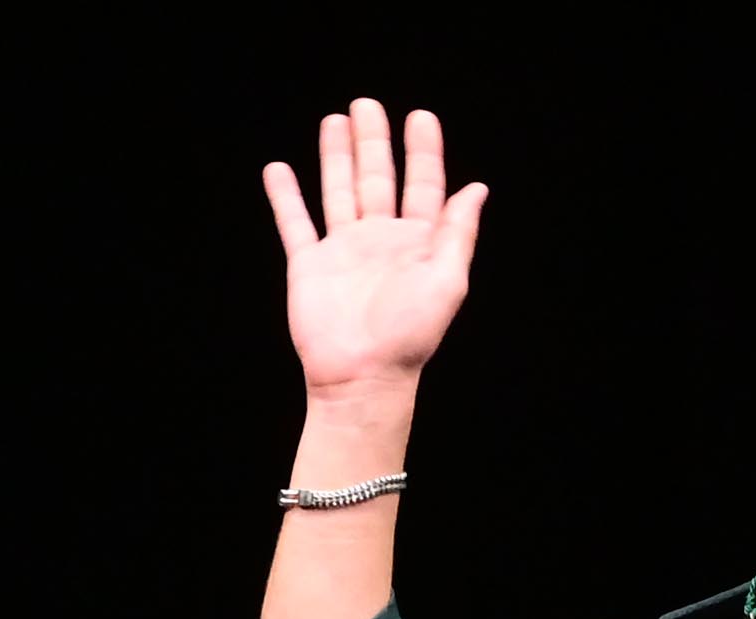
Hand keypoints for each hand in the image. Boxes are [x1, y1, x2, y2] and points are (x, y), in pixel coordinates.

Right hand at [262, 100, 482, 404]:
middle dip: (373, 141)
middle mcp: (379, 241)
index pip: (422, 185)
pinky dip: (285, 197)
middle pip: (376, 178)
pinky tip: (278, 170)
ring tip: (334, 121)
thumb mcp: (447, 281)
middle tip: (367, 104)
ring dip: (335, 156)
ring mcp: (343, 251)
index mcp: (417, 243)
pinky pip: (295, 223)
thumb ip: (458, 233)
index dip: (423, 150)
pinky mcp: (309, 265)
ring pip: (338, 191)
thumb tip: (476, 189)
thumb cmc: (409, 337)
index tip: (420, 116)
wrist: (361, 378)